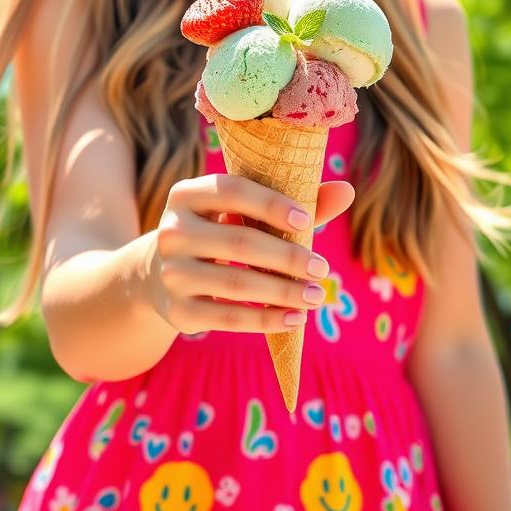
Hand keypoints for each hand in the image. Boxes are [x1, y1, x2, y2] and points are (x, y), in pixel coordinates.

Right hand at [147, 175, 353, 335]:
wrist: (163, 273)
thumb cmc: (221, 230)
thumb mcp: (246, 211)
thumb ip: (295, 201)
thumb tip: (347, 190)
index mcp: (187, 193)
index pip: (232, 191)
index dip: (270, 204)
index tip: (305, 219)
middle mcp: (171, 230)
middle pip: (239, 242)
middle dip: (287, 258)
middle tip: (323, 270)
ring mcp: (171, 272)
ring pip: (235, 284)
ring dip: (283, 292)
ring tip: (317, 297)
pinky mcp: (177, 310)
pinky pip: (227, 316)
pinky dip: (265, 319)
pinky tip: (295, 319)